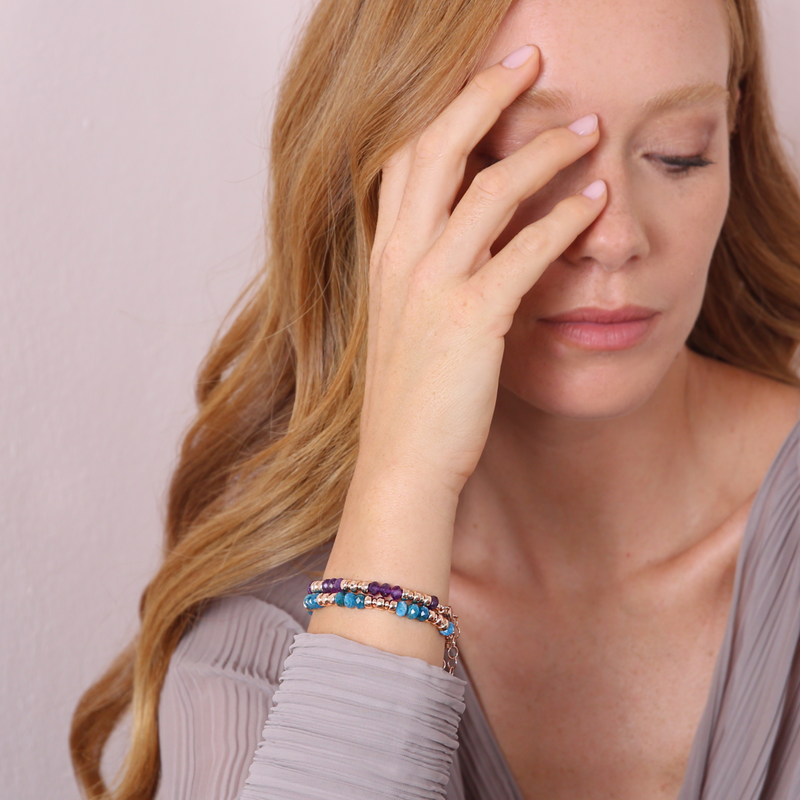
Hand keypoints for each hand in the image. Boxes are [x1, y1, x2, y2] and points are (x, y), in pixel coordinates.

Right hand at [357, 44, 605, 497]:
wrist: (402, 462)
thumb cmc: (409, 397)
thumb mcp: (403, 322)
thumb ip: (423, 271)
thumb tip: (464, 235)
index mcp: (382, 257)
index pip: (400, 158)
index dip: (438, 109)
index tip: (478, 83)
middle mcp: (400, 259)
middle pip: (437, 147)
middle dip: (484, 93)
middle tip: (530, 59)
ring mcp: (432, 285)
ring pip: (489, 189)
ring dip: (545, 151)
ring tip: (587, 131)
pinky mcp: (472, 318)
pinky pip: (525, 251)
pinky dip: (564, 220)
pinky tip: (593, 204)